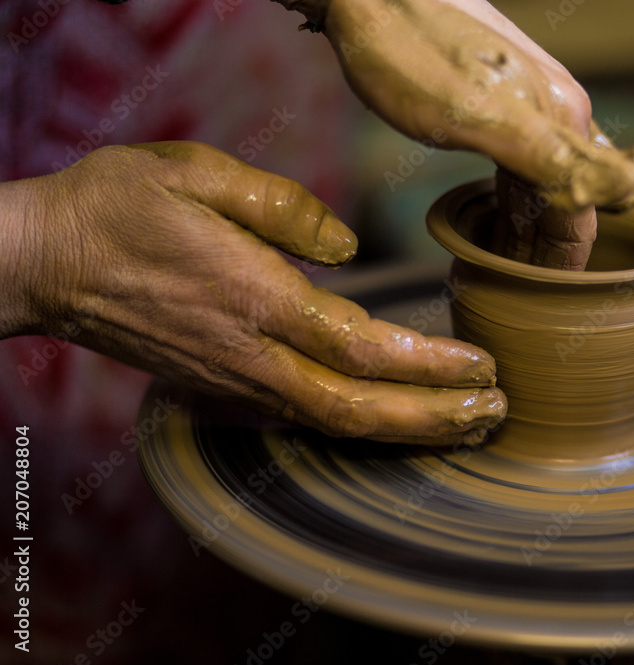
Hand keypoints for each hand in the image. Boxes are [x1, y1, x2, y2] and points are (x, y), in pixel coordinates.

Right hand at [3, 142, 505, 444]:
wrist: (47, 262)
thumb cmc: (119, 208)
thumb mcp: (198, 175)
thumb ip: (284, 210)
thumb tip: (347, 249)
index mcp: (259, 300)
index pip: (365, 351)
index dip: (431, 368)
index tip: (482, 369)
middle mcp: (254, 356)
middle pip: (360, 411)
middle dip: (434, 419)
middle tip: (493, 416)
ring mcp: (237, 380)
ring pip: (335, 425)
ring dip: (407, 429)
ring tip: (465, 425)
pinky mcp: (224, 385)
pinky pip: (306, 417)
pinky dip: (362, 424)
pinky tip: (396, 417)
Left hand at [313, 0, 633, 268]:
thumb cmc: (409, 48)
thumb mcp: (475, 115)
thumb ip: (549, 158)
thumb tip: (616, 197)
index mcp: (563, 119)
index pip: (584, 214)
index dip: (565, 268)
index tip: (546, 311)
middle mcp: (559, 110)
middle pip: (568, 201)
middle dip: (547, 254)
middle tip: (517, 299)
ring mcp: (531, 103)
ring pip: (545, 184)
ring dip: (528, 230)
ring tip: (499, 270)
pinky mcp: (500, 98)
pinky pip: (520, 163)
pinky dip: (509, 200)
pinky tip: (487, 216)